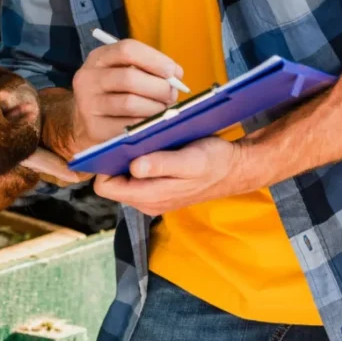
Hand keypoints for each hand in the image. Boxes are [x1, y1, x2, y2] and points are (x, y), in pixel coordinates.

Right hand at [70, 39, 183, 151]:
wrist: (86, 122)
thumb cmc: (116, 93)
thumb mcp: (124, 72)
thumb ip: (150, 69)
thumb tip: (176, 76)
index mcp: (98, 58)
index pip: (127, 49)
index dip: (155, 59)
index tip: (173, 72)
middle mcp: (88, 79)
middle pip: (129, 78)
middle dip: (159, 87)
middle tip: (171, 95)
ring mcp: (88, 104)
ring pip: (130, 103)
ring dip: (155, 108)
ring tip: (162, 110)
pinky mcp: (94, 128)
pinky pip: (128, 126)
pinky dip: (145, 124)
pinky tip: (150, 122)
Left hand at [93, 137, 258, 215]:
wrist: (236, 169)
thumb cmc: (215, 162)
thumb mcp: (190, 161)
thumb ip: (161, 165)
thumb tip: (134, 167)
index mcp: (150, 197)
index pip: (105, 186)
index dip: (105, 165)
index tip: (115, 145)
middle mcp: (146, 202)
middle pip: (111, 182)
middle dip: (115, 161)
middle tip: (129, 140)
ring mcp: (152, 197)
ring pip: (123, 179)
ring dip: (127, 160)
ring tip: (141, 142)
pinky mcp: (158, 190)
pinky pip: (136, 177)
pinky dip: (139, 162)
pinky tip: (150, 147)